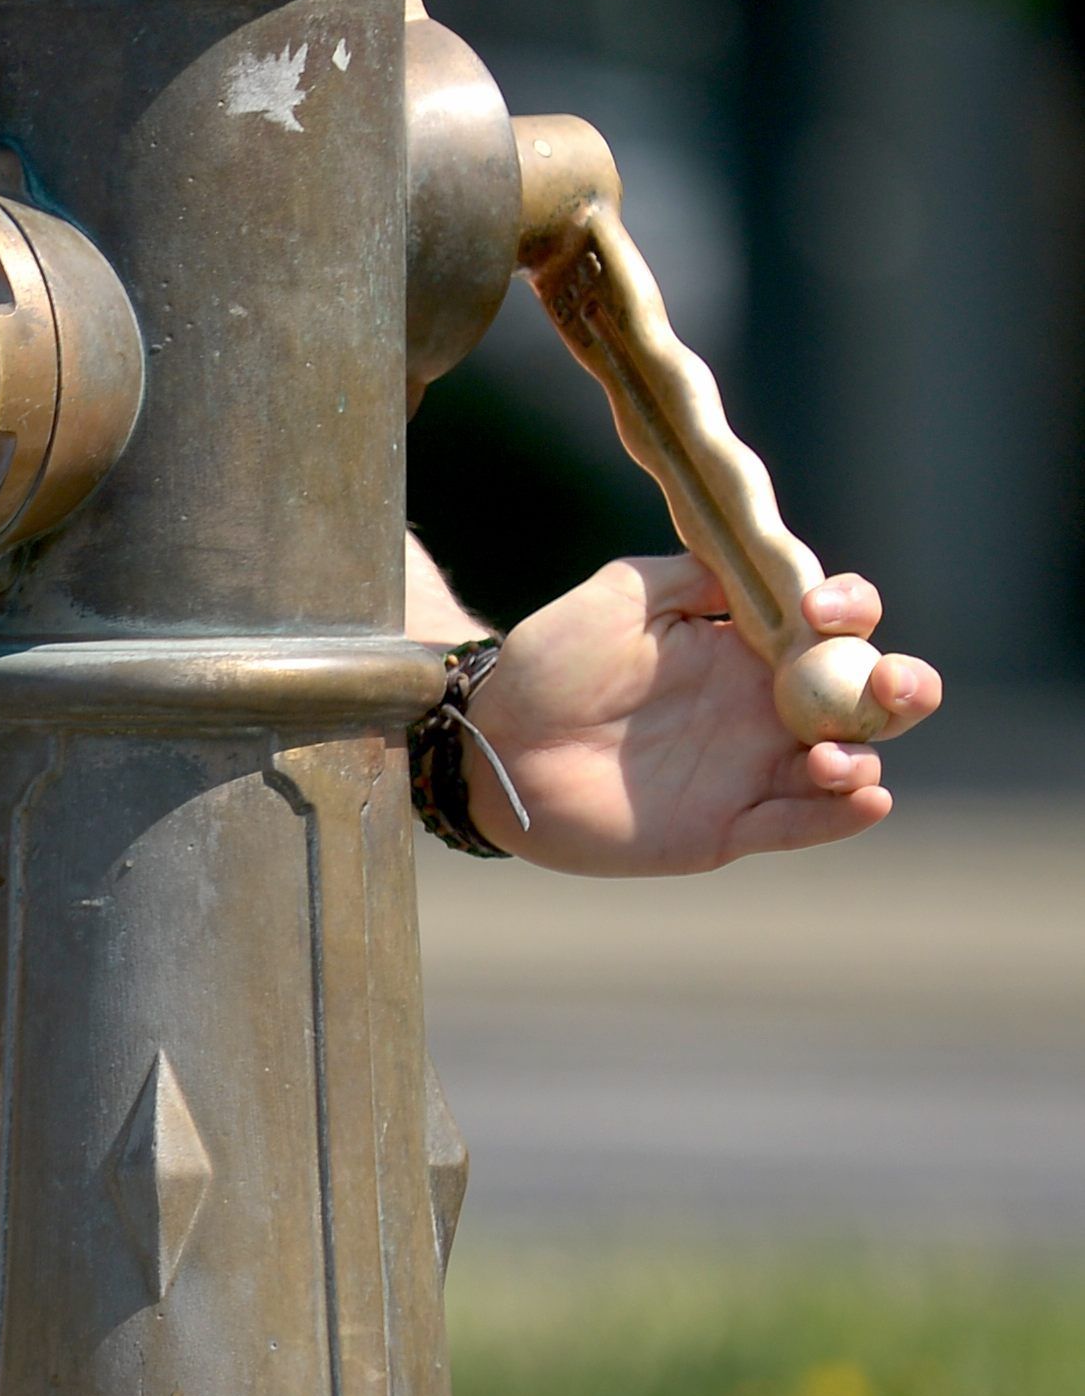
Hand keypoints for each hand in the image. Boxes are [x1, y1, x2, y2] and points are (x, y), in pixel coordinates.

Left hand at [471, 556, 940, 876]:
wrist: (492, 740)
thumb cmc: (551, 662)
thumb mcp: (624, 595)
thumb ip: (697, 575)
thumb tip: (764, 568)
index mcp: (752, 646)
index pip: (838, 625)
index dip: (849, 610)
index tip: (816, 610)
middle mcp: (766, 708)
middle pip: (871, 698)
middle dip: (904, 687)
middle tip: (886, 684)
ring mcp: (752, 770)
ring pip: (848, 765)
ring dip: (863, 756)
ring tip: (828, 754)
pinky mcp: (727, 827)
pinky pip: (801, 824)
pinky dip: (841, 815)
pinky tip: (865, 797)